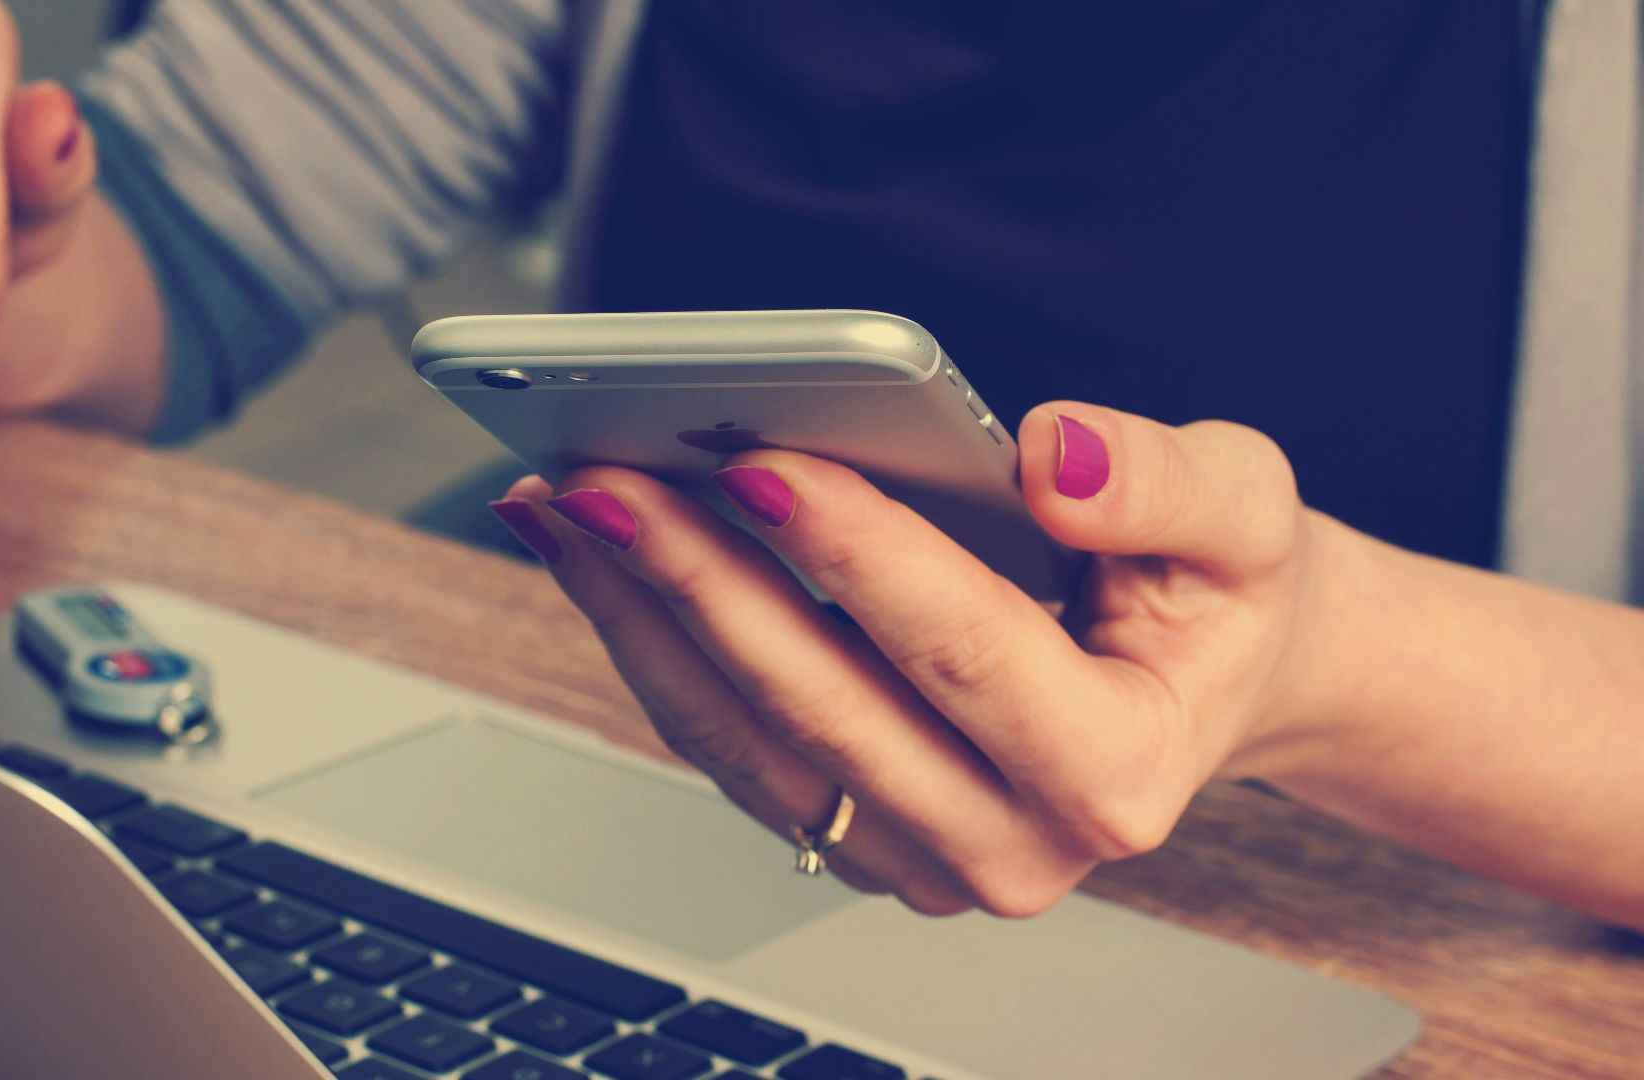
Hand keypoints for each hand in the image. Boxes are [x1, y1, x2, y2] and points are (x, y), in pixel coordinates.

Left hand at [491, 402, 1334, 915]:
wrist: (1197, 680)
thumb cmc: (1215, 596)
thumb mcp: (1246, 513)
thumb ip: (1167, 484)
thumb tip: (1051, 458)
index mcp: (1117, 771)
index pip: (964, 652)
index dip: (856, 556)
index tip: (758, 462)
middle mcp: (1013, 846)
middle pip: (823, 708)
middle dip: (701, 582)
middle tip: (603, 480)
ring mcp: (922, 859)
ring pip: (748, 742)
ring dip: (644, 619)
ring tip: (568, 507)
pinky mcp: (857, 838)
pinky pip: (731, 749)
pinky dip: (656, 648)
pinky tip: (602, 559)